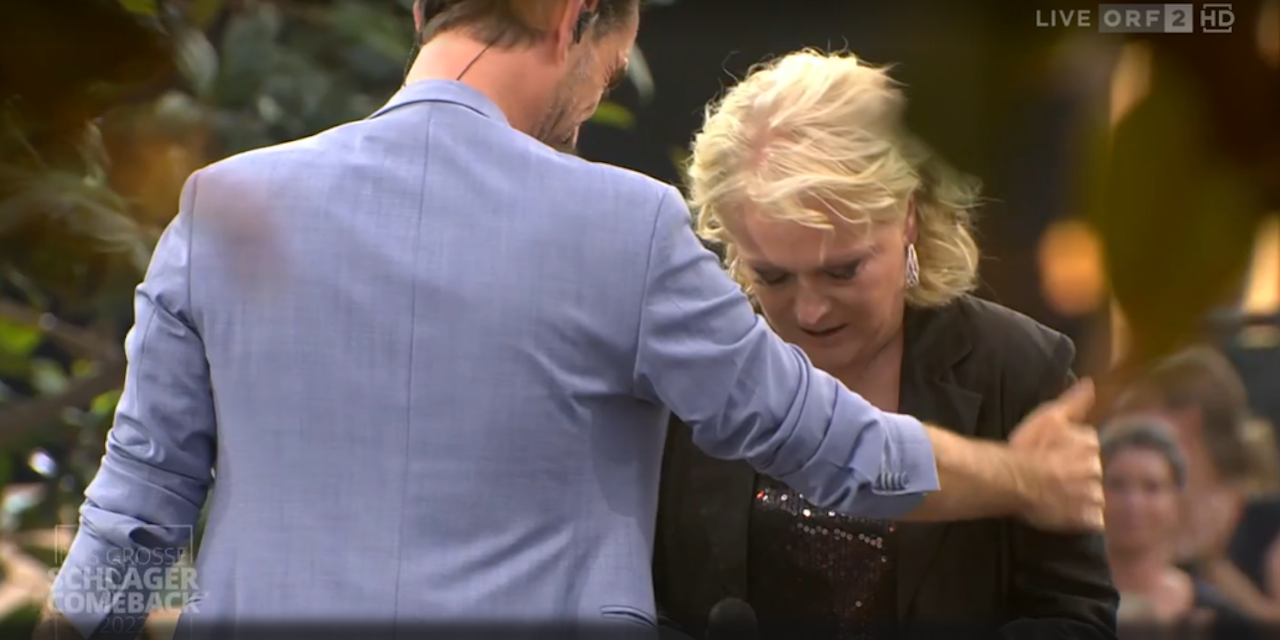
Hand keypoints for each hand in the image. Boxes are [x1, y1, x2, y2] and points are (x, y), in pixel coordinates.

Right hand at [1007, 379, 1104, 531]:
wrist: (1012, 480)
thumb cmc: (1027, 448)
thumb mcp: (1048, 417)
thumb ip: (1073, 402)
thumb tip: (1091, 384)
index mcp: (1089, 444)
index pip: (1087, 447)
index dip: (1069, 452)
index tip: (1053, 456)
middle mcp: (1096, 469)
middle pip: (1091, 472)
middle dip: (1077, 476)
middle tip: (1054, 479)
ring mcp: (1092, 495)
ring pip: (1093, 496)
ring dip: (1080, 498)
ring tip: (1058, 498)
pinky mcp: (1087, 519)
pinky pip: (1093, 520)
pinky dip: (1083, 519)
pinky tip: (1065, 514)